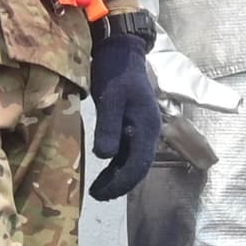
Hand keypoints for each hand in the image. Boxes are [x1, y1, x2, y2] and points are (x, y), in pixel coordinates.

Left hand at [87, 20, 162, 200]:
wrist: (121, 50)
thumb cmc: (115, 72)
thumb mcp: (110, 97)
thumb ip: (109, 126)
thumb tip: (105, 157)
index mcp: (147, 127)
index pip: (138, 165)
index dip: (120, 183)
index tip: (100, 194)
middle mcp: (148, 132)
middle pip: (138, 167)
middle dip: (119, 184)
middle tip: (96, 195)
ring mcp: (141, 129)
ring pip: (132, 160)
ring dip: (117, 177)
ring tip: (98, 188)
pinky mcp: (131, 125)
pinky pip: (127, 151)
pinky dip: (116, 164)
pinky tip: (104, 170)